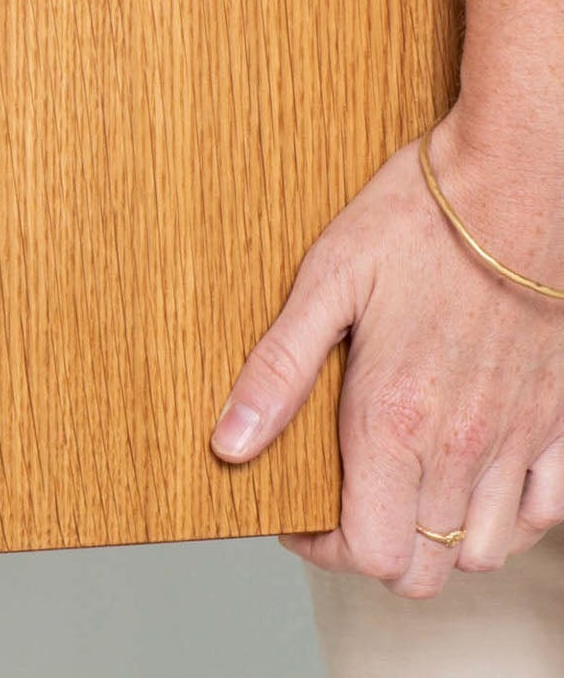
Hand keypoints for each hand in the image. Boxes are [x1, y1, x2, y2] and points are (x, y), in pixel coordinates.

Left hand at [210, 104, 563, 597]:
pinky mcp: (558, 423)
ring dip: (440, 538)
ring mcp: (518, 440)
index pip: (365, 551)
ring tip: (402, 488)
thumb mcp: (325, 280)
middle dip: (375, 550)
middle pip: (423, 569)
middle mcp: (462, 445)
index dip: (321, 547)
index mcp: (396, 419)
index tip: (298, 515)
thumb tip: (228, 442)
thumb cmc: (417, 222)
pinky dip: (508, 517)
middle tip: (345, 502)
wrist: (514, 188)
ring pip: (483, 553)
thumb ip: (278, 370)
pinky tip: (472, 475)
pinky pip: (545, 514)